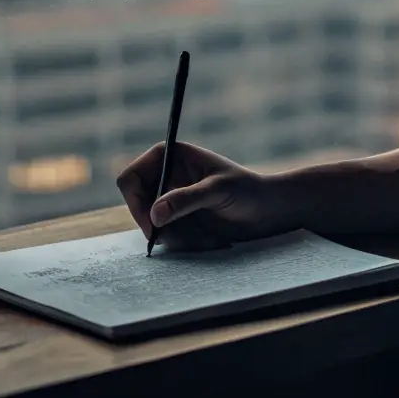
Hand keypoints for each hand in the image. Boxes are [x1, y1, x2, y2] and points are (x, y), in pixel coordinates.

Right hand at [116, 141, 296, 249]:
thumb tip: (154, 214)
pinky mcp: (178, 218)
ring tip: (205, 236)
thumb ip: (186, 200)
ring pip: (150, 225)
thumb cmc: (248, 191)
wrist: (267, 210)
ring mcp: (170, 198)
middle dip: (156, 225)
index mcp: (170, 155)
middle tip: (179, 238)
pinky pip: (165, 236)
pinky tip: (206, 239)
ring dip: (174, 236)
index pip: (131, 177)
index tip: (153, 223)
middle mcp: (166, 175)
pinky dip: (181, 242)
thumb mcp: (218, 191)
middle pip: (136, 205)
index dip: (136, 202)